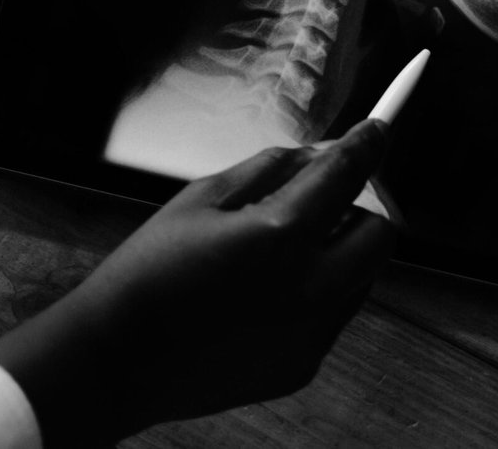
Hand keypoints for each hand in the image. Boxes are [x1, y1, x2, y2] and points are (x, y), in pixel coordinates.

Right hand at [0, 119, 395, 445]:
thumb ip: (269, 171)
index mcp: (279, 234)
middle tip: (319, 203)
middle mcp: (309, 287)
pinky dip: (316, 295)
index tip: (377, 131)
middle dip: (359, 209)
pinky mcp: (303, 365)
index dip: (367, 145)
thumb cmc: (148, 274)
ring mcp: (311, 333)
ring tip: (275, 255)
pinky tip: (261, 296)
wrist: (118, 361)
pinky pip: (333, 315)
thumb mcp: (201, 198)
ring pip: (361, 277)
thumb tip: (316, 155)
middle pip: (379, 233)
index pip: (346, 175)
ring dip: (339, 253)